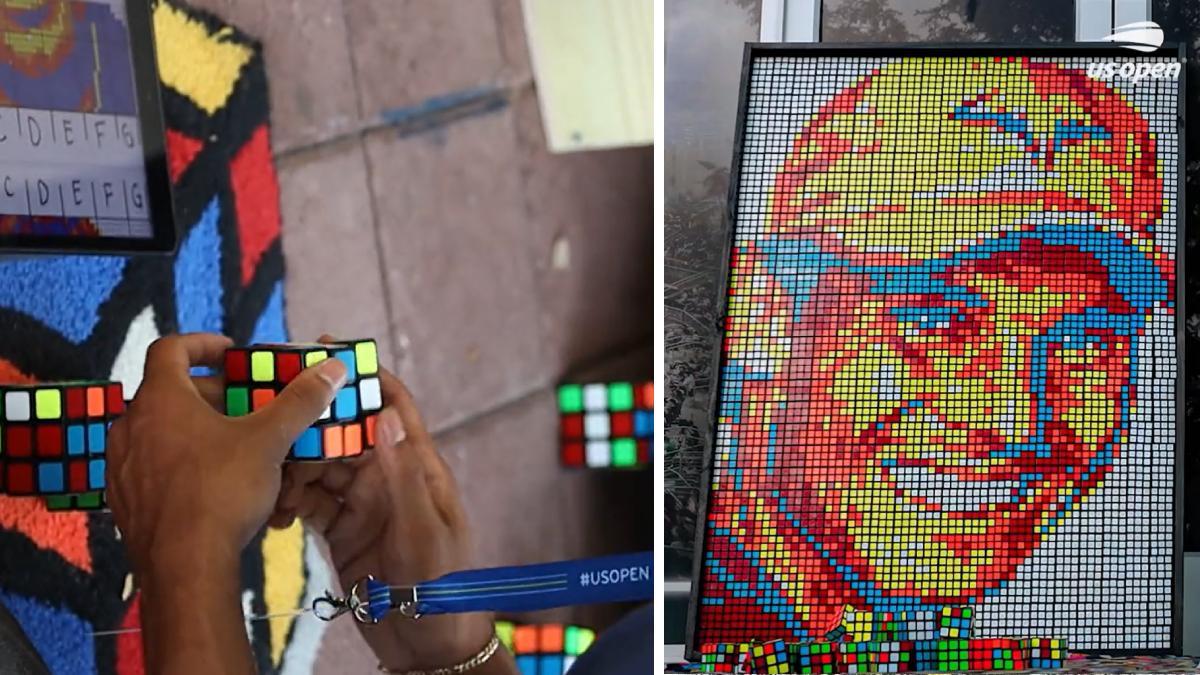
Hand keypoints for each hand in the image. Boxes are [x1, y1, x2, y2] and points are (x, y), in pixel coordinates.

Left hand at [107, 332, 347, 576]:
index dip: (202, 344)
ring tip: (234, 448)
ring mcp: (122, 465)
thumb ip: (300, 400)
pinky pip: (153, 468)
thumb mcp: (270, 440)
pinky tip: (213, 485)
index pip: (171, 349)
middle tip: (247, 407)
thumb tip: (331, 368)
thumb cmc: (221, 493)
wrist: (184, 565)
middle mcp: (131, 426)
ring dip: (196, 430)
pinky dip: (181, 464)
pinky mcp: (124, 500)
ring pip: (161, 432)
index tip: (230, 354)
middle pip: (170, 393)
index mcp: (160, 399)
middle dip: (212, 395)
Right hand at [272, 363, 509, 672]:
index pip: (393, 407)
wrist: (429, 645)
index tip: (329, 348)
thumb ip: (404, 474)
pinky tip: (274, 509)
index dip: (365, 375)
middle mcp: (388, 478)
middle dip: (313, 420)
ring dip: (294, 465)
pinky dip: (290, 500)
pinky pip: (309, 502)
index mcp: (417, 468)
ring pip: (320, 466)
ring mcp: (363, 504)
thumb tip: (387, 414)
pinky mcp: (341, 531)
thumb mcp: (424, 529)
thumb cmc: (444, 587)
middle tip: (273, 411)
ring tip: (269, 475)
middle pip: (345, 432)